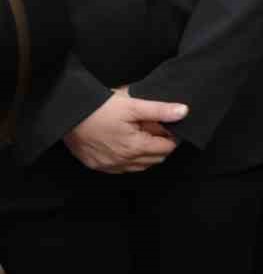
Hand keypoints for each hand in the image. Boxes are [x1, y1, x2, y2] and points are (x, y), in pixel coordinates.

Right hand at [64, 88, 187, 173]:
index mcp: (134, 148)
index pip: (166, 148)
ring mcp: (108, 166)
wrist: (68, 115)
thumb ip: (160, 110)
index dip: (172, 137)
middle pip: (155, 159)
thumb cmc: (100, 109)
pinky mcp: (96, 165)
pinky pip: (121, 168)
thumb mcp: (133, 105)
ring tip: (141, 134)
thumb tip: (183, 112)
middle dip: (160, 145)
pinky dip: (129, 159)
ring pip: (139, 166)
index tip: (170, 126)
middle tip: (156, 128)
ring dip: (146, 153)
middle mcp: (122, 162)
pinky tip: (126, 144)